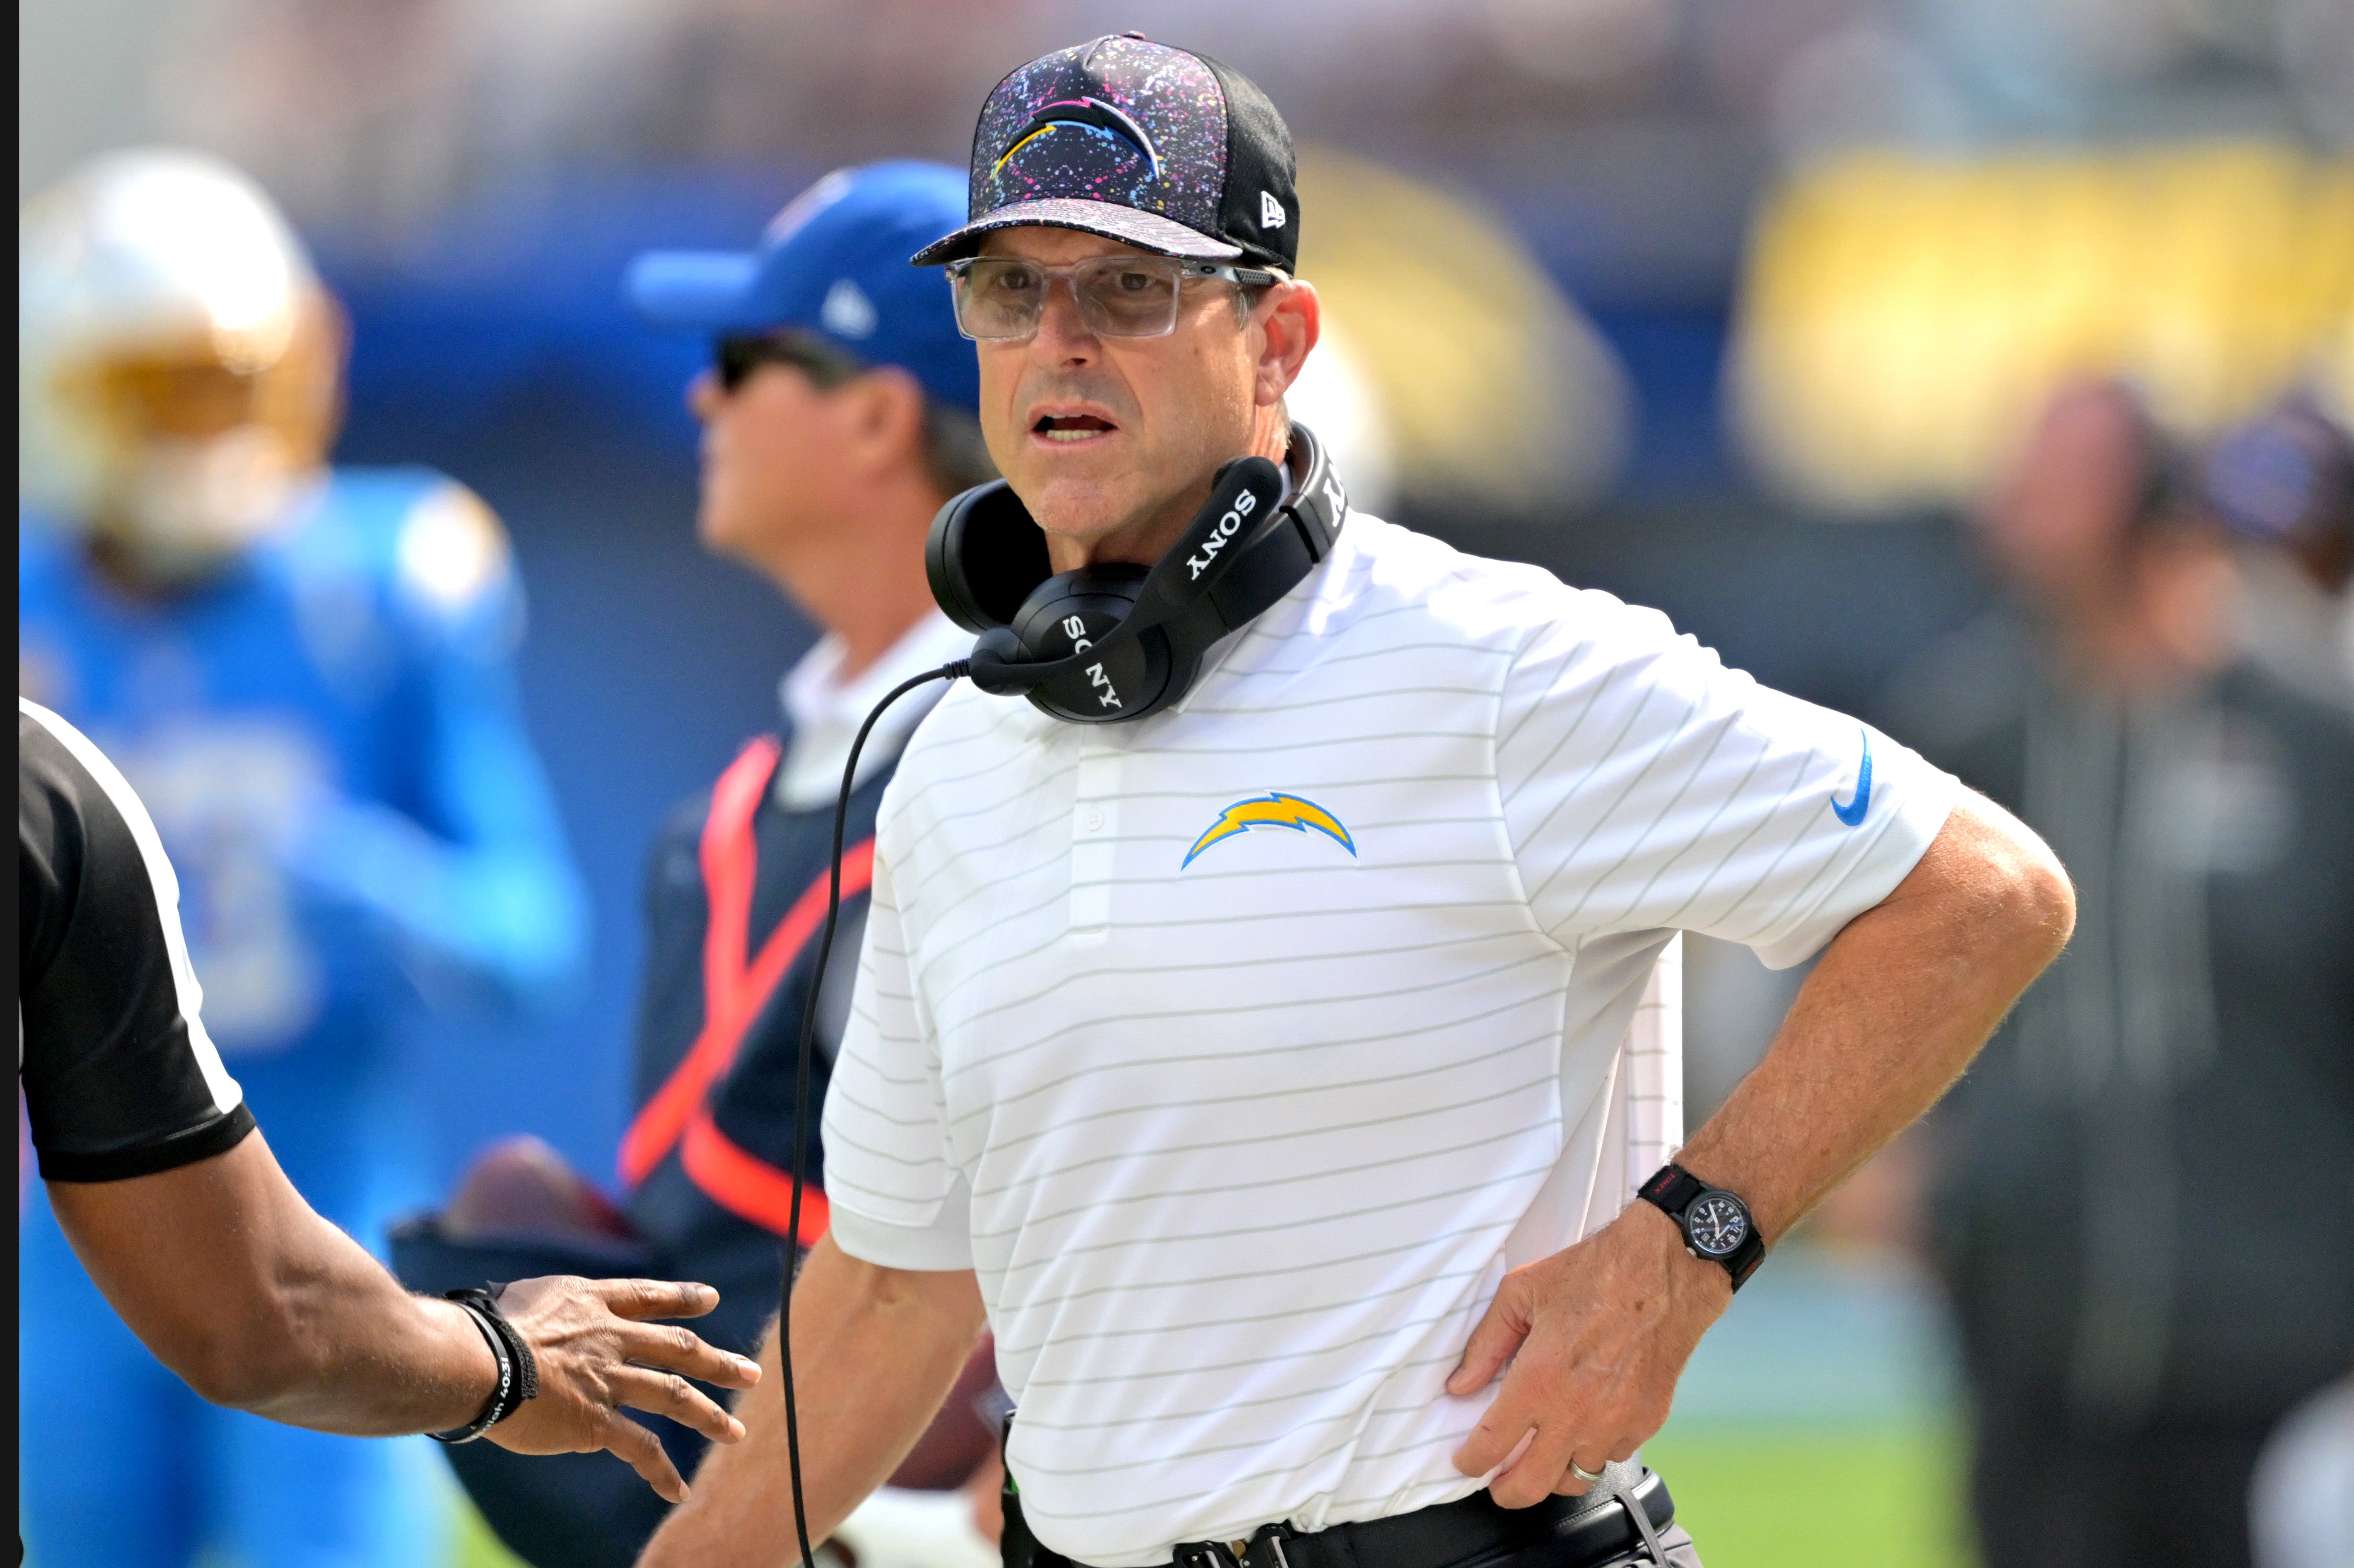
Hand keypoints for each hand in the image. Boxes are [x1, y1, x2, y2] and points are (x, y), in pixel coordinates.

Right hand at [483, 1277, 762, 1501]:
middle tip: (750, 1372)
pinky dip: (661, 1471)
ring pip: (674, 1394)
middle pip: (676, 1347)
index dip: (682, 1298)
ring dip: (709, 1415)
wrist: (475, 1360)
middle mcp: (609, 1337)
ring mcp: (609, 1379)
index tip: (711, 1299)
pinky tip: (676, 1491)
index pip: (646, 1296)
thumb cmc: (477, 1330)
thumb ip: (543, 1316)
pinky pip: (640, 1448)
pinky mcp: (597, 1421)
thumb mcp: (518, 1303)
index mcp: (589, 1303)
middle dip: (717, 1361)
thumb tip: (534, 1333)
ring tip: (736, 1432)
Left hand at [1446, 1203, 1727, 1506]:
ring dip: (1553, 1473)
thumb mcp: (1522, 1292)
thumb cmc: (1593, 1274)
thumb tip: (1460, 1384)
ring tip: (1543, 1456)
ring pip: (1574, 1480)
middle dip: (1505, 1492)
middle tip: (1497, 1482)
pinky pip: (1612, 1457)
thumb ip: (1486, 1344)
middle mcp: (1575, 1413)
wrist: (1663, 1271)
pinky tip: (1586, 1428)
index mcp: (1538, 1380)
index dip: (1469, 1461)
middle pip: (1529, 1486)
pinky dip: (1595, 1451)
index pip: (1490, 1445)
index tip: (1465, 1460)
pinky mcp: (1645, 1422)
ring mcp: (1614, 1424)